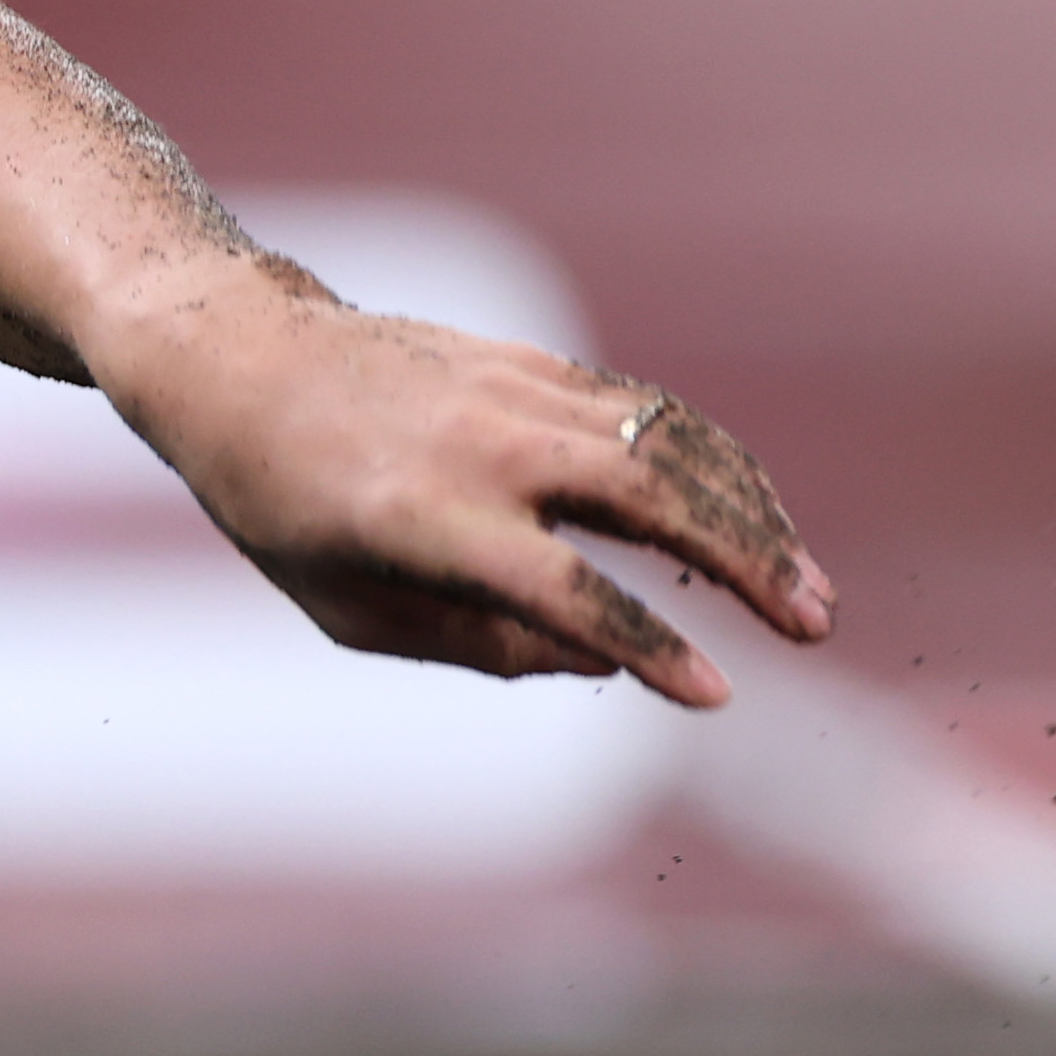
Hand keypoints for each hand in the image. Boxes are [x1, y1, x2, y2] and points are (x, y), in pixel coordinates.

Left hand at [106, 273, 833, 707]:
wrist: (237, 360)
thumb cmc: (283, 509)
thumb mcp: (350, 607)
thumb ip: (481, 643)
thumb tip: (609, 658)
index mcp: (418, 517)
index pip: (561, 587)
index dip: (649, 644)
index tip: (716, 694)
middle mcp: (476, 444)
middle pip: (648, 497)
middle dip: (748, 563)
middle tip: (817, 627)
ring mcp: (509, 390)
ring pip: (668, 444)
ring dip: (753, 514)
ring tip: (806, 586)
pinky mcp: (531, 361)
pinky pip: (646, 413)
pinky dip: (714, 462)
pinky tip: (756, 516)